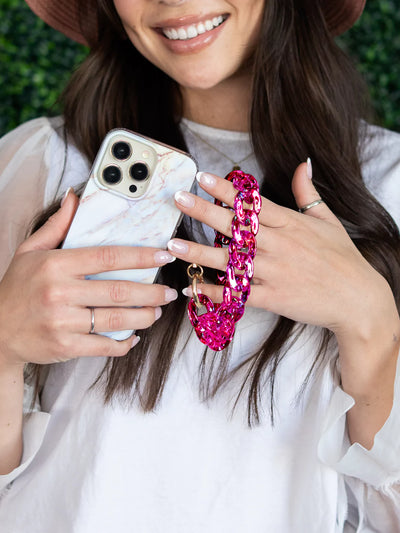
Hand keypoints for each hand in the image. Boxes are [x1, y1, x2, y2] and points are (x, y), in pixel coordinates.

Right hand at [0, 190, 176, 366]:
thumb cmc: (17, 287)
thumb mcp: (30, 251)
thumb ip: (57, 225)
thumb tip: (74, 197)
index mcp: (56, 264)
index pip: (108, 257)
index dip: (141, 256)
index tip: (163, 256)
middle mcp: (60, 292)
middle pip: (118, 291)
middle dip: (151, 292)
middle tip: (168, 292)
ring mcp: (62, 322)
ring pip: (116, 320)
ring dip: (144, 317)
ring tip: (157, 312)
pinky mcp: (64, 346)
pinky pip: (104, 346)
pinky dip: (124, 343)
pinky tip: (134, 336)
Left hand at [168, 164, 398, 347]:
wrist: (358, 300)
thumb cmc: (343, 259)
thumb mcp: (329, 221)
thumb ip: (309, 193)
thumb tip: (303, 163)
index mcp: (291, 223)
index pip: (253, 202)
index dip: (226, 190)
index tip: (202, 177)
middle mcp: (279, 245)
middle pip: (236, 226)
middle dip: (204, 211)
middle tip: (178, 199)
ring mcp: (275, 272)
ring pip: (231, 261)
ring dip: (200, 252)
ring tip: (173, 244)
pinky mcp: (273, 298)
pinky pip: (238, 294)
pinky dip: (215, 292)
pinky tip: (193, 288)